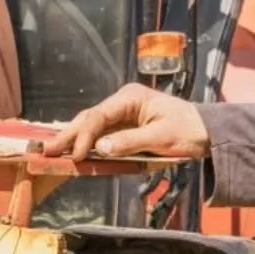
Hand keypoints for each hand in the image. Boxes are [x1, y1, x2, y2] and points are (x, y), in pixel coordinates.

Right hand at [45, 87, 210, 163]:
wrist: (208, 132)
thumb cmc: (189, 131)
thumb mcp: (162, 138)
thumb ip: (130, 142)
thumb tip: (100, 148)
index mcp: (131, 98)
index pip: (98, 116)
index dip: (84, 136)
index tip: (74, 155)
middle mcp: (123, 102)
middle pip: (89, 118)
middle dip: (69, 135)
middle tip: (47, 152)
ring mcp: (123, 114)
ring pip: (92, 126)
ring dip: (75, 140)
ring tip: (54, 154)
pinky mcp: (125, 126)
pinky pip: (102, 135)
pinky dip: (88, 145)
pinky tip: (74, 153)